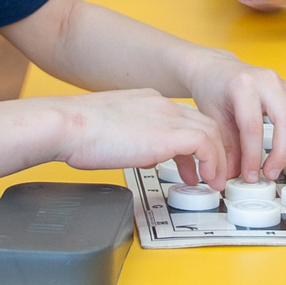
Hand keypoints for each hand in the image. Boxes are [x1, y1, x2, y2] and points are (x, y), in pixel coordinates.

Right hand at [42, 89, 232, 186]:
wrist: (68, 125)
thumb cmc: (78, 132)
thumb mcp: (113, 132)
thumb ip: (136, 140)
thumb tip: (148, 157)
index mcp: (147, 102)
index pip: (182, 119)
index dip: (192, 144)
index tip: (191, 164)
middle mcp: (162, 105)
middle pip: (203, 123)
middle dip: (212, 152)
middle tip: (210, 174)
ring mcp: (168, 117)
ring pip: (211, 132)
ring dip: (217, 160)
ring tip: (213, 182)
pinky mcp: (170, 134)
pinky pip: (207, 144)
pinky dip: (212, 162)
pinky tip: (206, 179)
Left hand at [186, 53, 285, 179]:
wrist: (218, 70)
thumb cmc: (213, 90)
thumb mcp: (212, 119)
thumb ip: (226, 148)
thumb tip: (235, 175)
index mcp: (243, 86)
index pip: (254, 128)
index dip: (253, 157)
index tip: (250, 175)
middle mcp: (267, 81)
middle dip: (282, 154)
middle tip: (270, 173)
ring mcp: (284, 82)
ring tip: (284, 161)